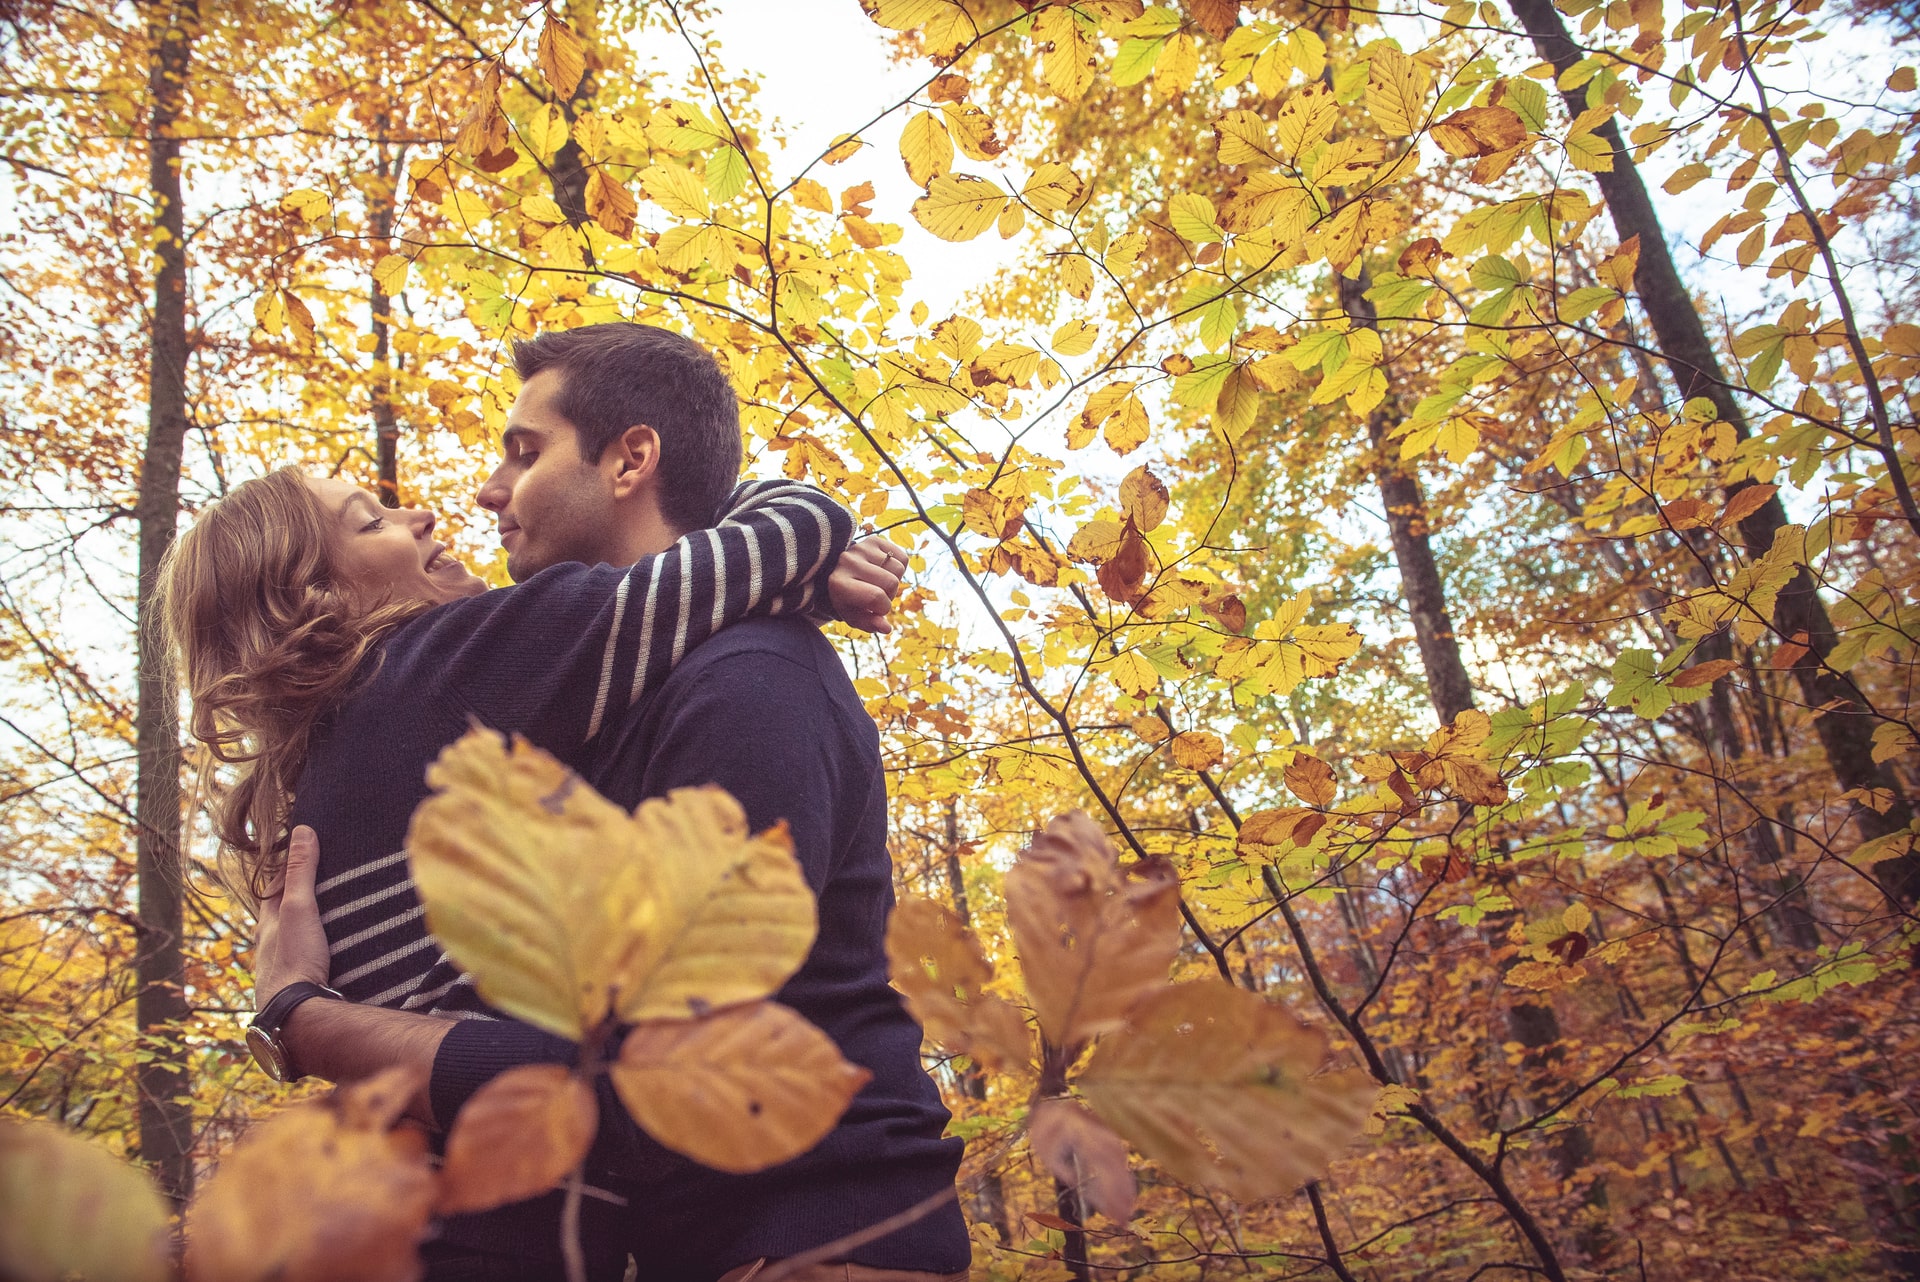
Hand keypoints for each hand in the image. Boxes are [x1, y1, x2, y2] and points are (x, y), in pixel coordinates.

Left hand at [253, 824, 331, 1010]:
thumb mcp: (299, 908)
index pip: (272, 892)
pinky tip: (329, 959)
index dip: (285, 874)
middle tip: (316, 889)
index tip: (299, 857)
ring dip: (305, 933)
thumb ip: (301, 873)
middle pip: (279, 920)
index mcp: (266, 927)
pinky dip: (314, 956)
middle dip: (294, 904)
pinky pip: (305, 965)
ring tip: (328, 923)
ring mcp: (282, 971)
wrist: (296, 1014)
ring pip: (291, 945)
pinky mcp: (298, 989)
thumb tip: (302, 831)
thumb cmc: (294, 960)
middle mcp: (269, 949)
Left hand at [829, 536, 908, 634]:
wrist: (839, 574)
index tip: (876, 610)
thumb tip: (886, 628)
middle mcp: (847, 561)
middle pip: (891, 582)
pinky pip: (902, 557)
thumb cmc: (849, 600)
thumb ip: (870, 624)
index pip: (876, 597)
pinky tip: (884, 571)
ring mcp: (861, 548)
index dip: (883, 608)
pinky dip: (899, 568)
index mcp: (838, 583)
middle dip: (890, 595)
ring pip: (898, 569)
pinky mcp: (874, 540)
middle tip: (878, 595)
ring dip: (895, 581)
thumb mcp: (855, 616)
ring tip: (880, 583)